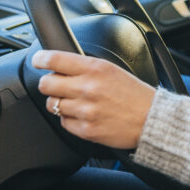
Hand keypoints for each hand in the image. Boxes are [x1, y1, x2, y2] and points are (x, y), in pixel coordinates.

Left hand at [32, 50, 155, 148]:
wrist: (152, 120)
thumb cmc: (135, 95)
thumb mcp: (113, 70)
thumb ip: (86, 67)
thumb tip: (60, 66)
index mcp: (95, 69)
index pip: (55, 59)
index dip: (41, 59)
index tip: (38, 61)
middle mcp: (88, 88)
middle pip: (46, 83)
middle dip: (49, 84)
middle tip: (57, 85)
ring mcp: (85, 110)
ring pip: (52, 104)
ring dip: (60, 103)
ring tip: (76, 103)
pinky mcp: (85, 130)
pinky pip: (63, 122)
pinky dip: (70, 119)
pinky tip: (84, 116)